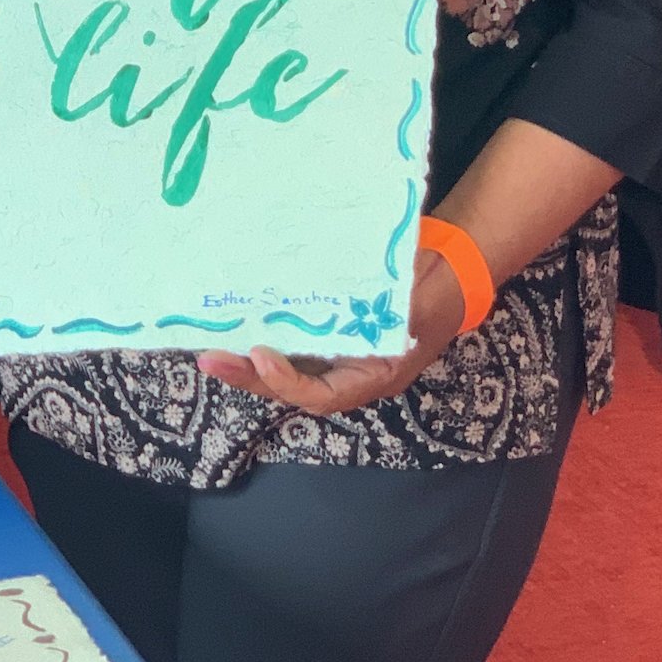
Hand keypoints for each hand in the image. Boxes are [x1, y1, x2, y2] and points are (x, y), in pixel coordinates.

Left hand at [196, 246, 466, 416]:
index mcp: (376, 376)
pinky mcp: (328, 332)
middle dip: (251, 377)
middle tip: (211, 359)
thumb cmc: (439, 287)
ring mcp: (338, 354)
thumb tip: (361, 312)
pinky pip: (291, 344)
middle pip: (293, 387)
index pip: (323, 396)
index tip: (259, 354)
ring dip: (248, 362)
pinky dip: (263, 337)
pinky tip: (235, 325)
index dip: (288, 381)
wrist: (451, 266)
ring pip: (286, 368)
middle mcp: (351, 373)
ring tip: (210, 349)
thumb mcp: (421, 303)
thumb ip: (393, 314)